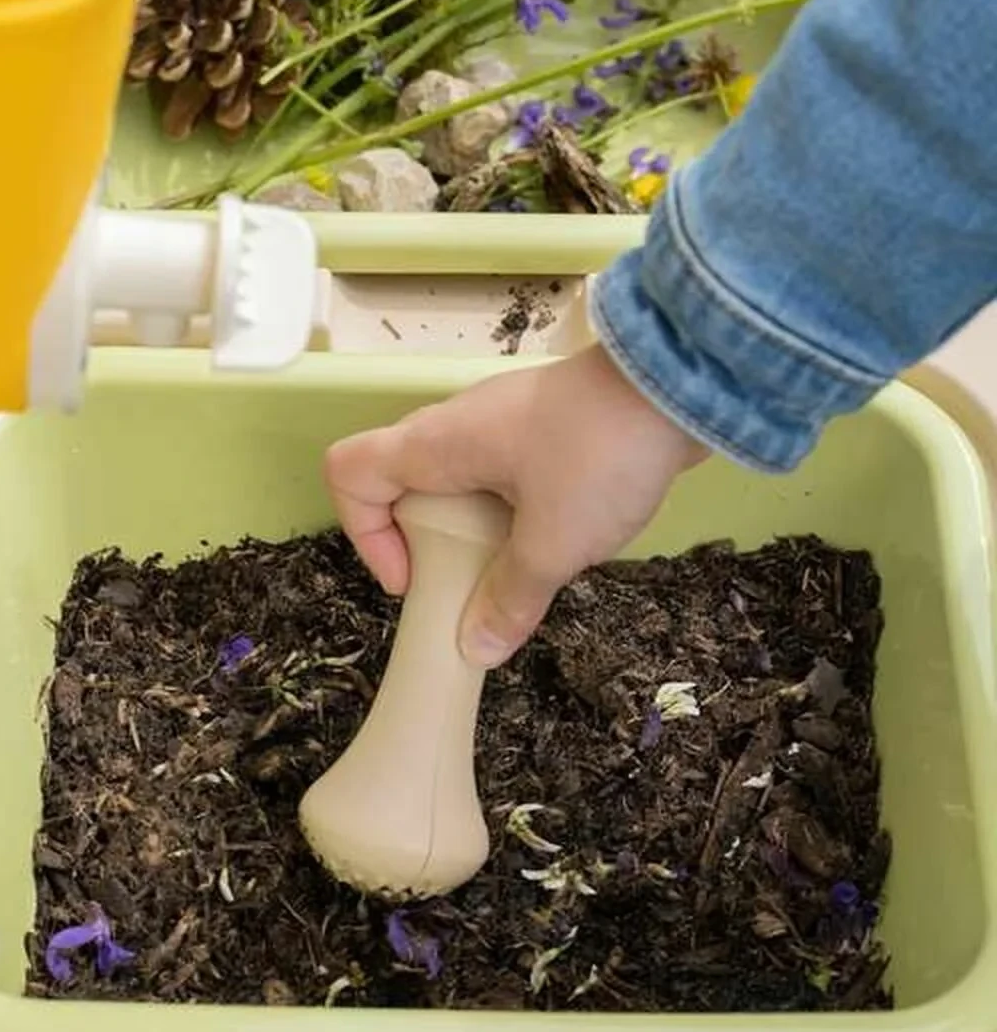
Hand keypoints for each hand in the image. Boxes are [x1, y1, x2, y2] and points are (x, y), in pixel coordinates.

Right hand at [325, 344, 708, 668]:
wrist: (680, 382)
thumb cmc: (600, 455)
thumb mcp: (552, 544)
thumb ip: (510, 598)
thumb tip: (477, 649)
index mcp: (436, 444)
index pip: (350, 472)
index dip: (363, 534)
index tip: (414, 579)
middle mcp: (456, 426)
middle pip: (401, 483)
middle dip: (424, 543)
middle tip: (466, 583)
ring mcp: (500, 421)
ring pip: (455, 481)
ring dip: (472, 531)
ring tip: (518, 567)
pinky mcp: (542, 427)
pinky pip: (499, 475)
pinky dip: (509, 512)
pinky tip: (557, 535)